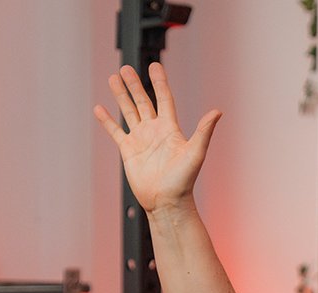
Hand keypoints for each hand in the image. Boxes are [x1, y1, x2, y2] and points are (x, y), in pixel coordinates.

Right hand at [93, 62, 220, 215]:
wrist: (167, 202)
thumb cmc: (184, 181)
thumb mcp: (195, 153)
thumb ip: (204, 132)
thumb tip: (217, 111)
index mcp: (170, 128)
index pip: (164, 99)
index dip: (159, 82)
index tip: (154, 66)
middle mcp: (155, 131)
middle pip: (143, 101)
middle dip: (134, 85)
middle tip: (126, 68)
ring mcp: (141, 140)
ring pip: (129, 112)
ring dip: (121, 96)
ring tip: (113, 78)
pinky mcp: (129, 151)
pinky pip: (116, 132)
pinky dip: (107, 121)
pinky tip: (100, 109)